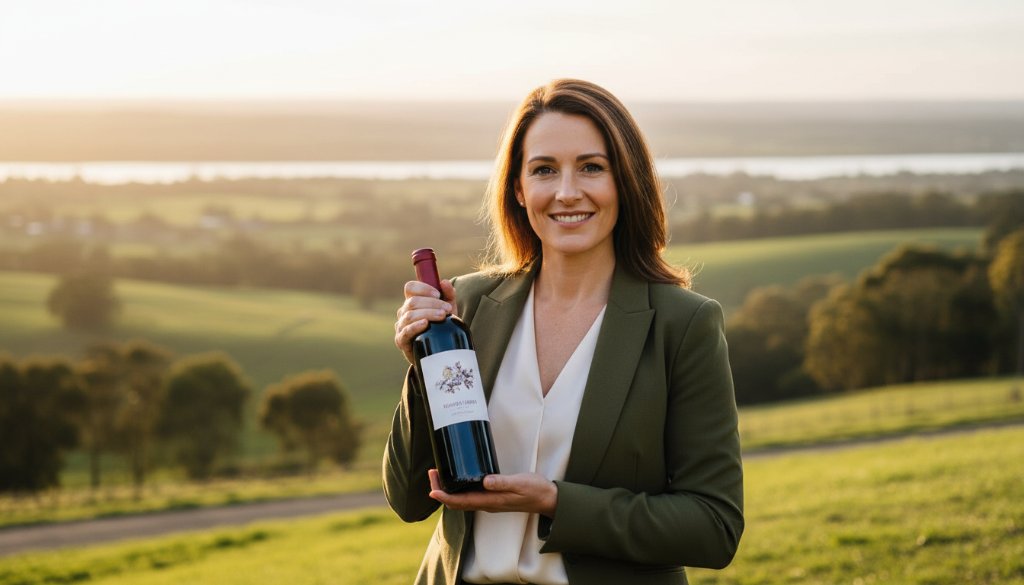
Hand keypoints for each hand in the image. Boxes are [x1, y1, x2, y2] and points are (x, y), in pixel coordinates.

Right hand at [394, 279, 458, 363]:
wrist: (438, 351)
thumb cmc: (441, 326)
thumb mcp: (448, 309)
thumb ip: (448, 295)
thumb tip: (444, 282)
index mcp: (412, 301)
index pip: (410, 288)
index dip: (423, 288)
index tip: (438, 294)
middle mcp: (404, 312)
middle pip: (413, 302)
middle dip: (432, 304)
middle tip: (447, 309)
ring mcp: (401, 326)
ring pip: (410, 315)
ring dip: (428, 313)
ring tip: (443, 316)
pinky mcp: (401, 340)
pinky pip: (406, 331)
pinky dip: (415, 326)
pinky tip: (425, 323)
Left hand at [427, 469, 557, 517]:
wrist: (547, 499)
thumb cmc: (534, 490)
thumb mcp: (520, 483)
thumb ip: (502, 482)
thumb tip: (484, 481)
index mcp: (491, 502)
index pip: (461, 502)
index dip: (444, 496)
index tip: (432, 488)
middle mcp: (487, 504)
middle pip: (457, 502)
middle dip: (441, 490)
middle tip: (432, 473)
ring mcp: (489, 502)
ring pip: (462, 499)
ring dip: (448, 489)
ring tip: (439, 474)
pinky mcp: (493, 497)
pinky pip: (470, 496)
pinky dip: (458, 488)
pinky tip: (458, 478)